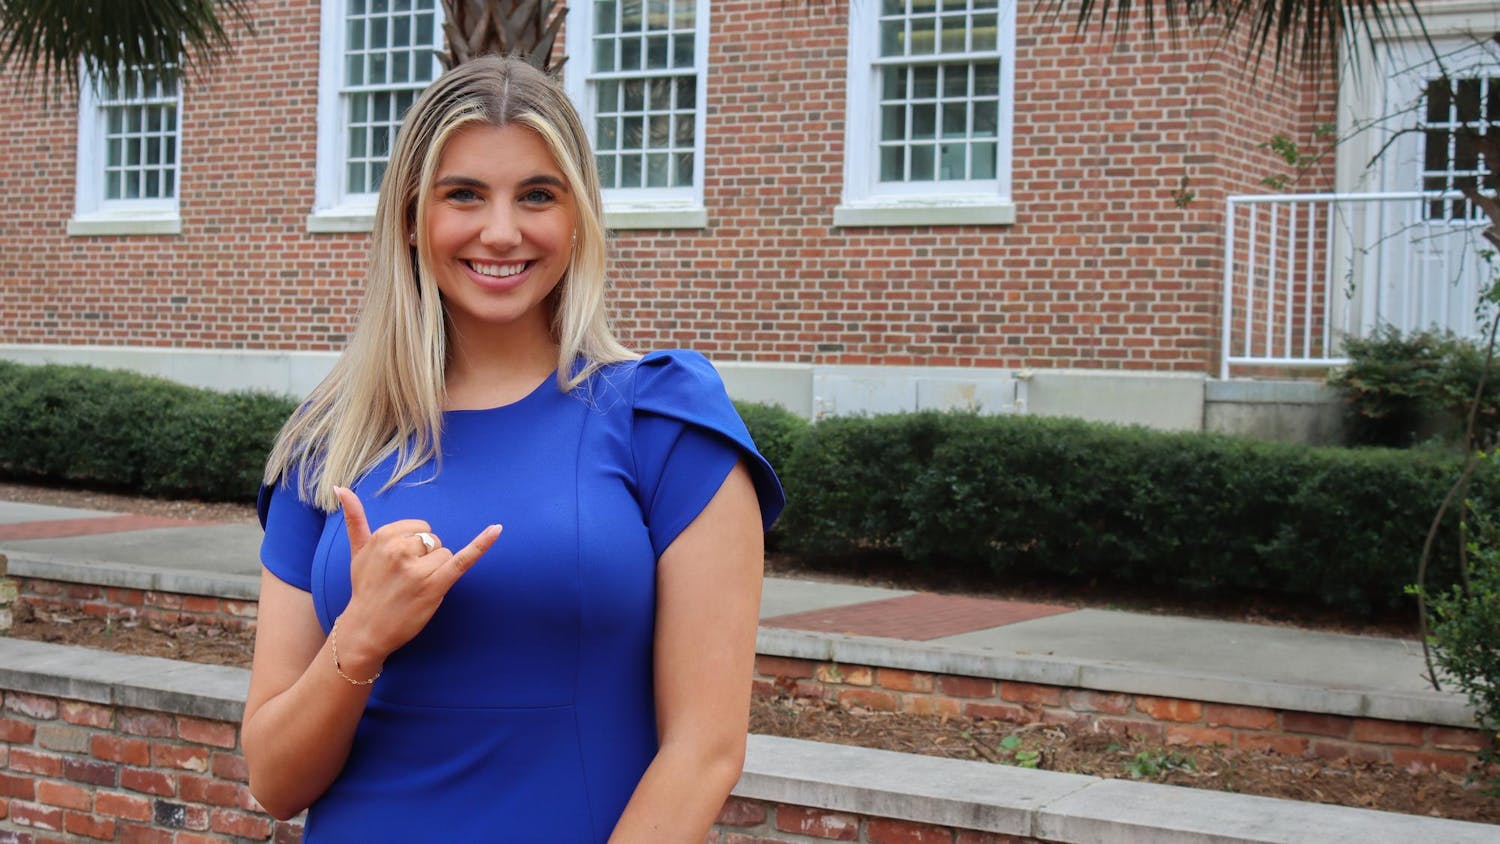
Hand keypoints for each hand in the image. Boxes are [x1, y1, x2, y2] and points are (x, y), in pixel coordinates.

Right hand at [332, 486, 501, 666]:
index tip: (399, 565)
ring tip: (415, 588)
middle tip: (406, 580)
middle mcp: (400, 549)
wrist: (366, 629)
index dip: (415, 547)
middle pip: (434, 540)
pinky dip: (481, 544)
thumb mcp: (358, 551)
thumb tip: (340, 487)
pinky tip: (497, 530)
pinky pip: (462, 559)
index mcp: (383, 536)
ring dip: (437, 571)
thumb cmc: (366, 588)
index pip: (420, 529)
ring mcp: (418, 569)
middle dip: (426, 558)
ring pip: (445, 554)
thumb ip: (354, 518)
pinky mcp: (435, 585)